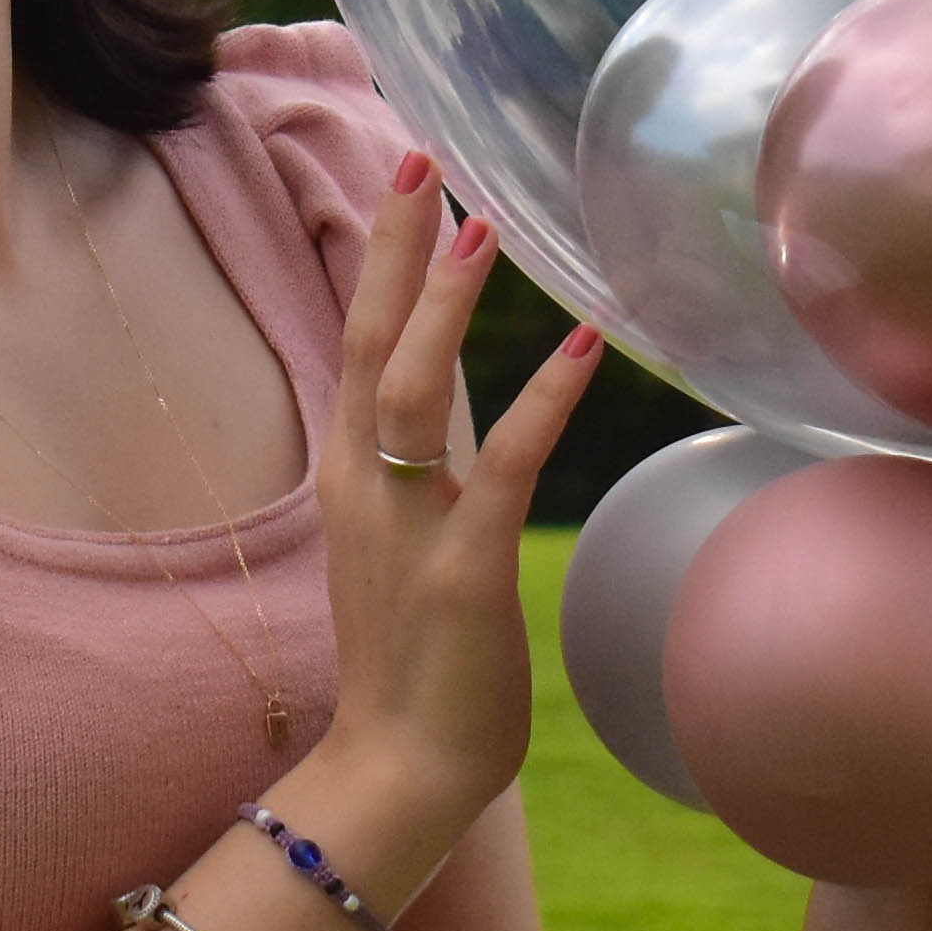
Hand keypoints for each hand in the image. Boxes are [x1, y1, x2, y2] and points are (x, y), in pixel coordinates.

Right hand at [299, 155, 608, 873]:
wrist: (395, 773)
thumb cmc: (413, 669)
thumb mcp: (410, 551)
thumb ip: (428, 483)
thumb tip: (466, 432)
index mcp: (352, 478)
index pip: (359, 345)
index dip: (380, 261)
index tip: (405, 183)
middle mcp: (364, 487)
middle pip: (370, 342)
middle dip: (393, 249)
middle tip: (421, 157)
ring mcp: (407, 528)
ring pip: (416, 390)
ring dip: (448, 305)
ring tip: (480, 227)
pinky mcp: (460, 572)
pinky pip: (503, 467)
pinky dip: (542, 400)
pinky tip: (579, 342)